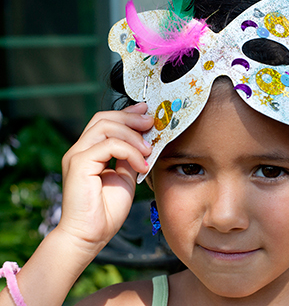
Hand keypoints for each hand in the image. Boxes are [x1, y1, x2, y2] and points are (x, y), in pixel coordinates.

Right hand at [59, 103, 152, 253]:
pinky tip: (141, 166)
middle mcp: (80, 150)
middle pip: (104, 118)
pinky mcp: (79, 163)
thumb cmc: (106, 211)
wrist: (90, 235)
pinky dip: (130, 152)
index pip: (106, 122)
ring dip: (133, 135)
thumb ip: (130, 158)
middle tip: (151, 123)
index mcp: (89, 152)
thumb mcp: (125, 178)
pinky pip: (109, 145)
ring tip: (148, 150)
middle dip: (131, 118)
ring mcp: (77, 155)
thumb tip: (143, 143)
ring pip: (106, 127)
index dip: (127, 114)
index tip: (146, 112)